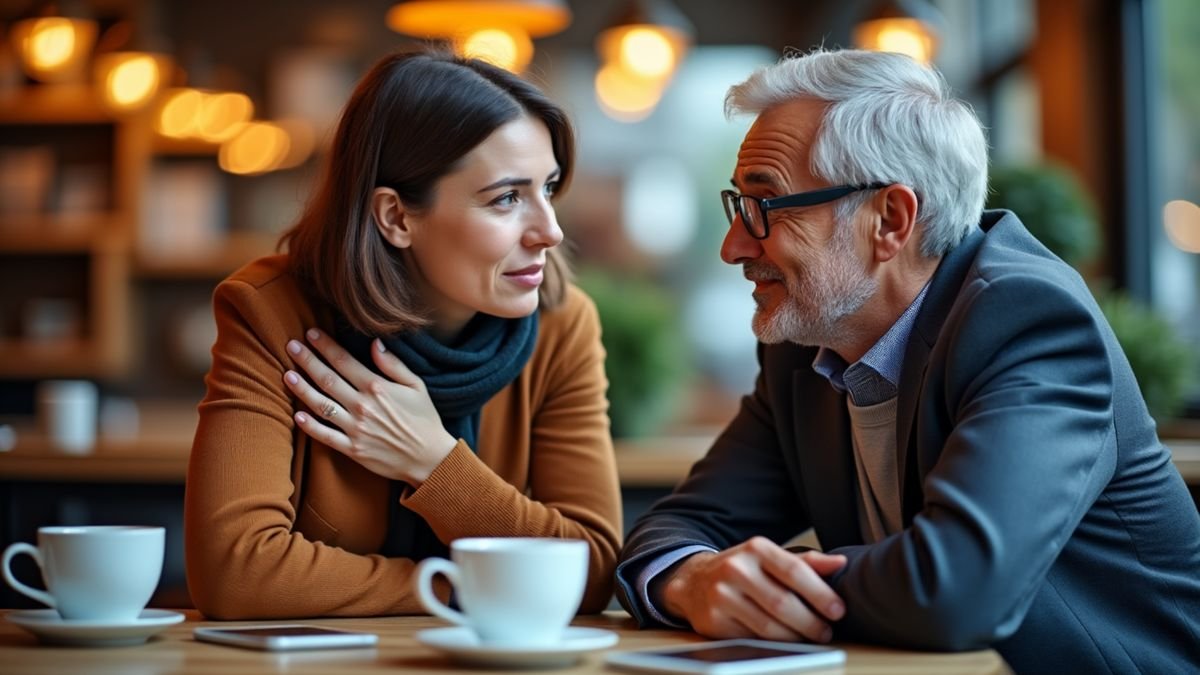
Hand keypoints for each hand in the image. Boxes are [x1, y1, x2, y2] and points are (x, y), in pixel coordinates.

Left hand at [283, 328, 456, 485]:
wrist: (430, 458)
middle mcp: (362, 406)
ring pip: (321, 405)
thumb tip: (374, 343)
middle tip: (291, 346)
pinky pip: (326, 436)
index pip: (344, 361)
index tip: (311, 333)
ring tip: (287, 375)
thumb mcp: (416, 386)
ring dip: (302, 389)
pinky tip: (296, 415)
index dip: (325, 346)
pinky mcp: (352, 449)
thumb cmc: (424, 419)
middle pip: (327, 379)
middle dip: (307, 360)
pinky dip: (310, 426)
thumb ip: (393, 364)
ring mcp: (355, 428)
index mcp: (377, 387)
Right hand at [661, 537, 846, 642]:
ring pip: (768, 627)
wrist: (693, 581)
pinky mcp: (714, 621)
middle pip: (783, 603)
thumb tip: (840, 563)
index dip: (820, 593)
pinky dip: (772, 645)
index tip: (838, 610)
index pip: (794, 571)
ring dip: (795, 638)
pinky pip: (752, 639)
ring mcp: (722, 596)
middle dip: (811, 622)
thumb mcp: (769, 558)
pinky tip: (784, 642)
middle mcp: (736, 569)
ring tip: (809, 639)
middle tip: (826, 631)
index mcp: (755, 549)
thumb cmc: (741, 569)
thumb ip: (804, 562)